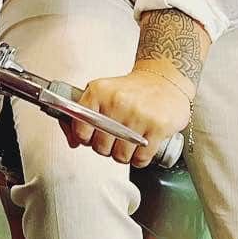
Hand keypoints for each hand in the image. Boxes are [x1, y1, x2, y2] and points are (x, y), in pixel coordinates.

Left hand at [64, 64, 191, 167]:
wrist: (164, 80)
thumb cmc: (131, 91)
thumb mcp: (102, 94)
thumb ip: (82, 117)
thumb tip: (73, 142)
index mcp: (99, 92)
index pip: (81, 130)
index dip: (87, 138)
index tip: (94, 135)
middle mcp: (117, 101)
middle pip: (101, 147)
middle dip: (108, 148)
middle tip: (117, 137)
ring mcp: (138, 114)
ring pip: (121, 156)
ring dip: (125, 155)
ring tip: (130, 141)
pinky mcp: (158, 126)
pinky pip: (141, 158)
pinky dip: (140, 158)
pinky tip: (143, 145)